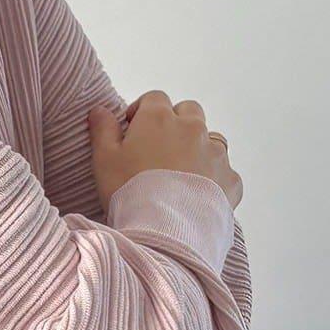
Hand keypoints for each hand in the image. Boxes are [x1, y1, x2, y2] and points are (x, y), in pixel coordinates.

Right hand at [88, 91, 242, 211]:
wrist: (164, 230)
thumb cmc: (129, 191)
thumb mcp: (104, 160)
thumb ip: (103, 130)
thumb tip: (99, 109)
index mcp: (159, 119)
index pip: (154, 98)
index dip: (142, 111)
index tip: (132, 128)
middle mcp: (192, 128)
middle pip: (188, 111)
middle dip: (175, 123)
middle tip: (158, 149)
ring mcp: (216, 152)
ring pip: (211, 138)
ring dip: (198, 147)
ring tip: (181, 174)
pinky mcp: (230, 178)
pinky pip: (224, 171)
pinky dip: (214, 178)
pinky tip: (198, 196)